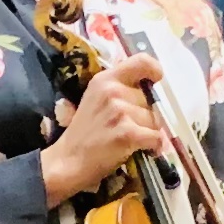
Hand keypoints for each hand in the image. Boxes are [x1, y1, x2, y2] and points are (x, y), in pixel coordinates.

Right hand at [38, 53, 166, 207]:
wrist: (67, 162)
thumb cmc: (83, 133)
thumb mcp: (95, 99)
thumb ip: (117, 88)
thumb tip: (147, 86)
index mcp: (104, 79)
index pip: (141, 61)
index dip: (155, 70)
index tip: (156, 81)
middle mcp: (112, 91)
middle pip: (149, 99)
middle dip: (146, 114)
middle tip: (131, 127)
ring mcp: (120, 112)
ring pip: (154, 120)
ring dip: (148, 132)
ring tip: (131, 140)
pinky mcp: (127, 133)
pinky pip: (155, 137)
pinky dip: (153, 146)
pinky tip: (144, 150)